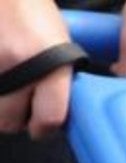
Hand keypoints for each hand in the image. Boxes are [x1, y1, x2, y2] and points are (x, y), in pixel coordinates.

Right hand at [0, 0, 71, 137]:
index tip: (43, 125)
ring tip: (7, 84)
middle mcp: (20, 66)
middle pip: (11, 121)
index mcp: (52, 64)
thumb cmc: (31, 9)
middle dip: (15, 118)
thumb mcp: (59, 42)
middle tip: (19, 102)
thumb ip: (59, 79)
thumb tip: (59, 114)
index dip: (45, 128)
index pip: (50, 118)